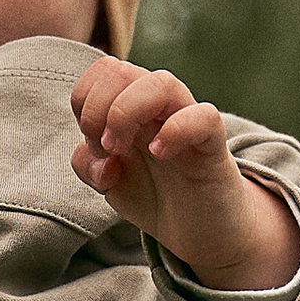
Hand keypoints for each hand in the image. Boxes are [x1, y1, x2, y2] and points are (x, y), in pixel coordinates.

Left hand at [70, 61, 299, 292]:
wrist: (200, 231)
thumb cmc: (156, 196)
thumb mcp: (109, 183)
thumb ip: (88, 165)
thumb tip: (100, 160)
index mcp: (131, 106)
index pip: (102, 71)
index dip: (85, 103)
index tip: (94, 145)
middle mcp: (158, 107)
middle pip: (120, 69)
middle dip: (97, 109)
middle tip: (106, 149)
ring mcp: (187, 121)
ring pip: (161, 82)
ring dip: (125, 113)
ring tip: (121, 150)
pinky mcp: (214, 145)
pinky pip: (204, 117)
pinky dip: (175, 131)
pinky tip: (159, 153)